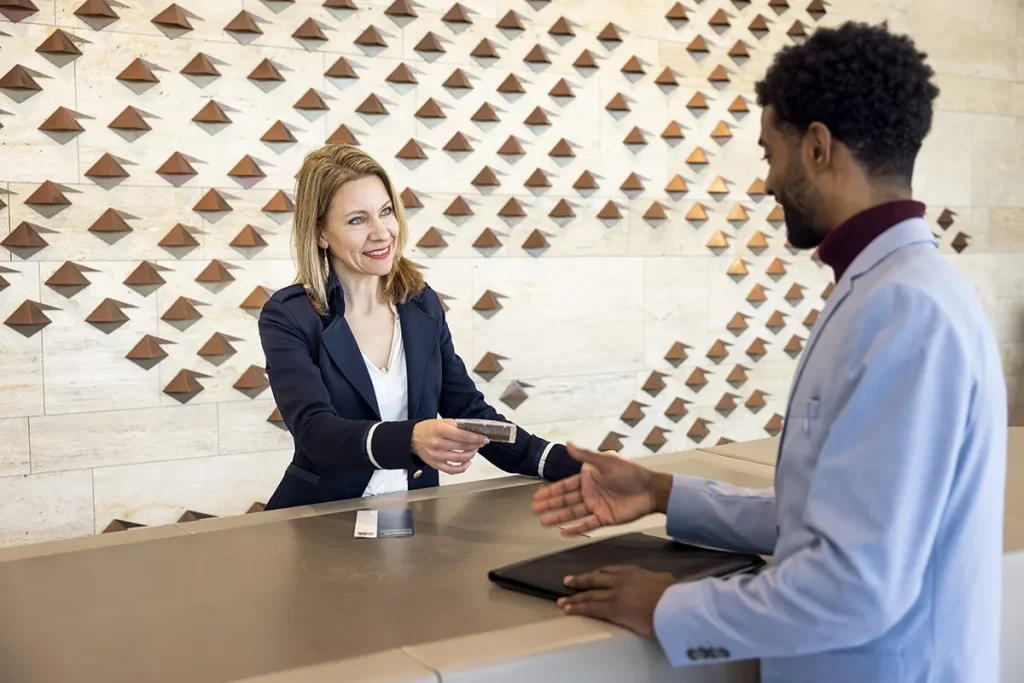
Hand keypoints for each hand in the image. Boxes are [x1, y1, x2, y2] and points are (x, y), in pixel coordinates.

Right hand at [411, 418, 487, 474]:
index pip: (463, 436)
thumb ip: (456, 425)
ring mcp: (436, 455)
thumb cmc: (427, 429)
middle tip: (481, 443)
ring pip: (459, 458)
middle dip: (475, 445)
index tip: (484, 439)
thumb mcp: (441, 421)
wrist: (412, 438)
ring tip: (474, 450)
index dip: (476, 438)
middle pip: (462, 447)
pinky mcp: (435, 464)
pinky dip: (462, 468)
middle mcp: (438, 443)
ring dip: (470, 455)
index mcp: (439, 430)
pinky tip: (467, 463)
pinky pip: (451, 470)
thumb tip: (472, 430)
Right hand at [532, 443, 670, 534]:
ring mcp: (597, 506)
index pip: (566, 486)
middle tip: (534, 509)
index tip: (537, 496)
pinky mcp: (605, 518)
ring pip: (573, 513)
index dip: (551, 491)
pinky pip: (587, 525)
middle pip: (566, 500)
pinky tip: (564, 532)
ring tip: (543, 522)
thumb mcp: (606, 461)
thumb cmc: (631, 473)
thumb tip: (568, 443)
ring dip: (558, 517)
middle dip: (550, 505)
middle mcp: (591, 492)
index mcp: (590, 478)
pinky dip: (576, 529)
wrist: (651, 491)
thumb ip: (586, 455)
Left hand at [559, 566, 675, 637]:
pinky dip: (578, 608)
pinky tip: (568, 609)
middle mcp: (619, 580)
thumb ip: (655, 579)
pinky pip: (591, 608)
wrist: (672, 606)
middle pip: (594, 579)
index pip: (608, 571)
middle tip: (567, 582)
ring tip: (562, 601)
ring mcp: (614, 593)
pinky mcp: (613, 609)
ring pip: (589, 594)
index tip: (590, 576)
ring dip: (574, 598)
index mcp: (632, 571)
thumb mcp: (664, 579)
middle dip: (580, 581)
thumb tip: (658, 581)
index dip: (596, 574)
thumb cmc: (673, 595)